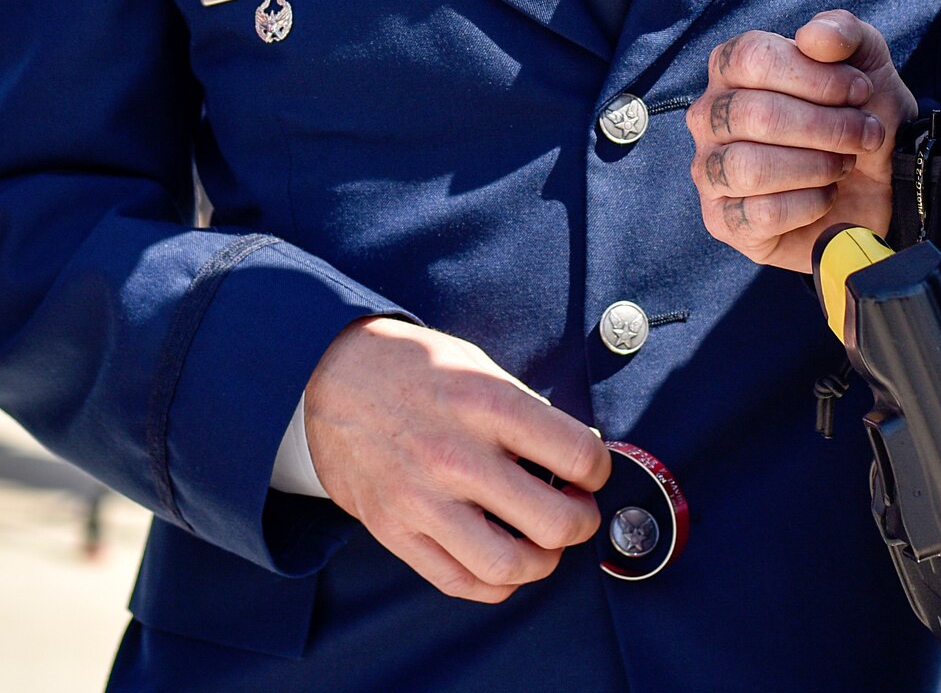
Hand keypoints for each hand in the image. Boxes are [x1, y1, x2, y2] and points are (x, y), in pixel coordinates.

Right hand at [303, 317, 609, 601]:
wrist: (332, 377)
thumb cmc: (415, 367)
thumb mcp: (480, 366)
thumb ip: (526, 410)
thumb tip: (575, 452)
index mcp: (486, 404)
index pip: (576, 454)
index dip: (600, 467)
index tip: (594, 469)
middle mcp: (457, 457)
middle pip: (552, 521)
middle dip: (583, 522)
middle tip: (581, 510)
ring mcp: (423, 501)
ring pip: (509, 565)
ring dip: (544, 562)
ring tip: (547, 542)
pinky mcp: (395, 532)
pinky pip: (459, 582)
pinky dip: (497, 582)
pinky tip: (507, 561)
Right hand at [689, 11, 916, 272]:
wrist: (881, 181)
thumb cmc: (860, 113)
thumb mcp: (866, 61)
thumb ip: (844, 33)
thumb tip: (813, 36)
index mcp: (733, 68)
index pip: (753, 59)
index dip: (815, 76)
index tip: (859, 90)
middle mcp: (710, 116)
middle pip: (755, 115)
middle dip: (827, 126)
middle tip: (864, 134)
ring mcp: (710, 170)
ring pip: (750, 167)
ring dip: (817, 166)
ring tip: (844, 164)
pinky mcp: (722, 221)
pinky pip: (760, 214)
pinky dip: (809, 205)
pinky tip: (827, 196)